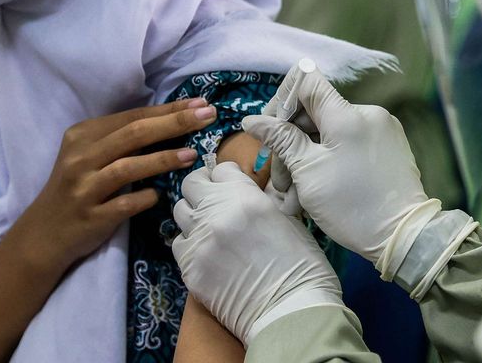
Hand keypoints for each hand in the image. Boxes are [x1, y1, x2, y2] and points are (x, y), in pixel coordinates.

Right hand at [10, 98, 217, 276]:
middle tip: (207, 116)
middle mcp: (81, 158)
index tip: (201, 103)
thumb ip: (121, 139)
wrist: (43, 234)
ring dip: (162, 159)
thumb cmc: (76, 188)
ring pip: (127, 167)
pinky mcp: (90, 216)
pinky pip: (123, 205)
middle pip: (134, 134)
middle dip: (174, 123)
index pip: (132, 116)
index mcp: (82, 135)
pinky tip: (159, 195)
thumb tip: (173, 121)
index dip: (169, 109)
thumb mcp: (90, 156)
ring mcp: (84, 188)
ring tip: (191, 154)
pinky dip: (143, 198)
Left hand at [172, 162, 342, 344]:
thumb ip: (260, 201)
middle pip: (192, 184)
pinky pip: (180, 244)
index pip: (221, 169)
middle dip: (204, 188)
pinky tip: (208, 253)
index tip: (232, 184)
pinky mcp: (189, 268)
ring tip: (210, 227)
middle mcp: (216, 213)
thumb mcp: (287, 219)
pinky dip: (191, 244)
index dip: (227, 176)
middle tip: (214, 199)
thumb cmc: (301, 265)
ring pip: (181, 212)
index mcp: (245, 196)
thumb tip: (246, 193)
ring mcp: (199, 241)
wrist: (289, 312)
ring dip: (195, 215)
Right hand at [241, 66, 431, 263]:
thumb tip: (253, 121)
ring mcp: (381, 130)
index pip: (306, 81)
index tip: (271, 131)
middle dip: (291, 146)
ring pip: (330, 135)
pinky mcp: (389, 147)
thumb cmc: (352, 206)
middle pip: (316, 115)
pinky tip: (316, 193)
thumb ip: (281, 140)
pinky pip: (350, 146)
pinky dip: (329, 164)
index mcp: (346, 114)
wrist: (404, 236)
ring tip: (295, 199)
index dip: (282, 100)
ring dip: (308, 161)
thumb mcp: (308, 173)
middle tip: (280, 183)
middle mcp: (367, 114)